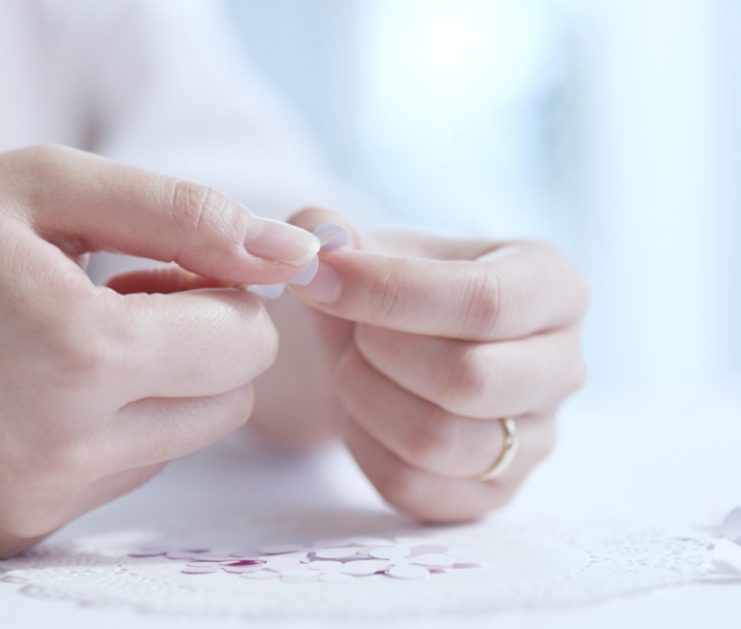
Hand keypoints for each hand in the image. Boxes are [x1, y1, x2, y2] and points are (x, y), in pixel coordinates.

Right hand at [0, 145, 320, 558]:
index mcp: (77, 353)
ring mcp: (34, 503)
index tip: (164, 267)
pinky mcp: (12, 532)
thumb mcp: (51, 187)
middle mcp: (60, 450)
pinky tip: (38, 389)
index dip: (222, 294)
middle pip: (228, 404)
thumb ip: (186, 216)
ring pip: (179, 441)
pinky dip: (107, 430)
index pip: (245, 344)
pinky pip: (120, 476)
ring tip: (67, 341)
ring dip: (152, 386)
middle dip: (200, 344)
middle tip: (120, 299)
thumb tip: (295, 256)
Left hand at [273, 208, 587, 521]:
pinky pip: (416, 490)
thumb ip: (327, 228)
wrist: (385, 349)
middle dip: (380, 355)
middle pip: (470, 381)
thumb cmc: (388, 288)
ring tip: (354, 368)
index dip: (391, 294)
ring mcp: (538, 438)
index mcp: (551, 285)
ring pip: (439, 442)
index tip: (321, 282)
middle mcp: (563, 365)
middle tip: (352, 332)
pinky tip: (361, 413)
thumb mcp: (361, 242)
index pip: (487, 301)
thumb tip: (318, 250)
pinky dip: (365, 450)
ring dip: (367, 401)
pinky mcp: (497, 492)